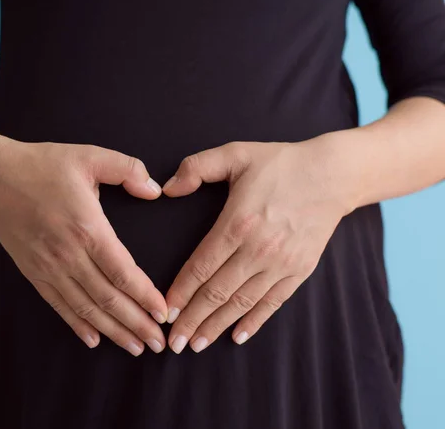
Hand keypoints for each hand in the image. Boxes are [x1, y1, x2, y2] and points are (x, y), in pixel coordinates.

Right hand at [0, 137, 167, 355]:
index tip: (164, 314)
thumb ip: (128, 169)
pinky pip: (58, 305)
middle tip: (159, 344)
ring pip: (86, 308)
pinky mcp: (33, 272)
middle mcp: (69, 255)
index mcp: (88, 228)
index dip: (146, 297)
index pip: (124, 273)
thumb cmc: (44, 165)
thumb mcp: (90, 156)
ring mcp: (49, 267)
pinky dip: (77, 324)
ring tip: (135, 347)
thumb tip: (155, 190)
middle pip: (108, 299)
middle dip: (137, 324)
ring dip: (113, 331)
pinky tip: (93, 339)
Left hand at [162, 138, 355, 353]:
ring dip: (217, 326)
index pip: (201, 266)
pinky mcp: (300, 271)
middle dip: (193, 320)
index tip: (165, 312)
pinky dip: (254, 321)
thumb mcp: (235, 153)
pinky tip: (237, 336)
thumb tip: (167, 188)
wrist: (333, 174)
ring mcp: (281, 263)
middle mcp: (258, 249)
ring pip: (242, 303)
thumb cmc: (280, 163)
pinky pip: (273, 302)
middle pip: (217, 292)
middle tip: (175, 343)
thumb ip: (197, 167)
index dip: (181, 292)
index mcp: (238, 222)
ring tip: (198, 345)